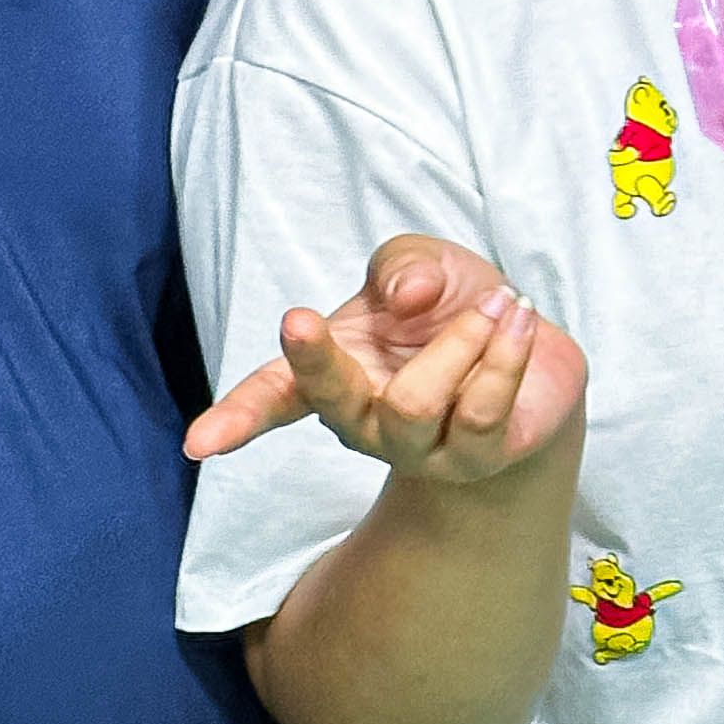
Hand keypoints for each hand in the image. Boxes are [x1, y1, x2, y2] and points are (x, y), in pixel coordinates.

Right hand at [187, 235, 588, 488]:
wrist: (526, 350)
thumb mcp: (419, 265)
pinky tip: (519, 321)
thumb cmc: (451, 310)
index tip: (197, 443)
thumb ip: (402, 264)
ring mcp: (418, 451)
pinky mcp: (477, 458)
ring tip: (498, 303)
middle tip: (359, 305)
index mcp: (331, 378)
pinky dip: (506, 353)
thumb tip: (405, 295)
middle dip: (326, 357)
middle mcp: (364, 423)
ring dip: (462, 338)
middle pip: (334, 402)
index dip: (235, 419)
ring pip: (415, 404)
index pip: (273, 399)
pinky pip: (483, 410)